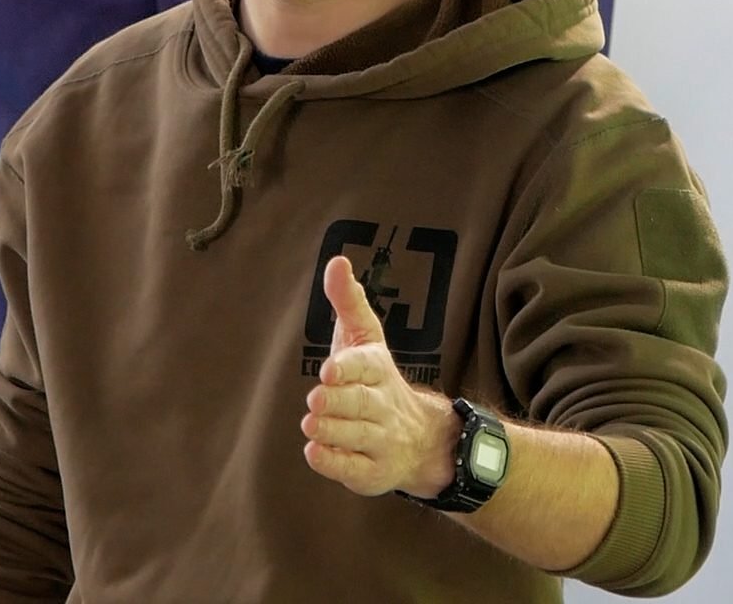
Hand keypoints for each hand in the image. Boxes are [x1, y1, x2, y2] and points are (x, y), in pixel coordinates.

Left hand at [302, 255, 458, 497]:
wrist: (421, 440)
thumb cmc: (375, 381)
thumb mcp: (365, 339)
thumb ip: (348, 302)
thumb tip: (337, 261)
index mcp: (379, 370)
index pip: (367, 367)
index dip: (349, 369)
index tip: (329, 369)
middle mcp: (384, 406)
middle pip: (362, 404)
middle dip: (339, 402)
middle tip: (316, 399)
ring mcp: (381, 441)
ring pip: (358, 437)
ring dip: (333, 431)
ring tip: (311, 424)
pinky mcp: (372, 472)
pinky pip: (355, 469)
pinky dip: (335, 462)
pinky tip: (315, 452)